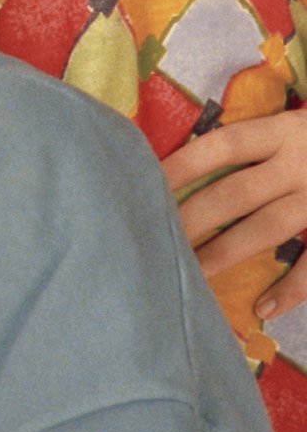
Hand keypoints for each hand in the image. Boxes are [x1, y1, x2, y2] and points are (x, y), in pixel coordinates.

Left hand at [166, 107, 306, 319]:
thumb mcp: (301, 124)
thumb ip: (262, 141)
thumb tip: (196, 159)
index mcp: (286, 131)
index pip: (222, 146)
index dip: (182, 164)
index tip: (142, 182)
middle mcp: (303, 163)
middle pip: (236, 192)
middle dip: (192, 216)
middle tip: (151, 237)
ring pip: (267, 227)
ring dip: (226, 251)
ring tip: (191, 271)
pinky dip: (293, 288)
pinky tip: (263, 306)